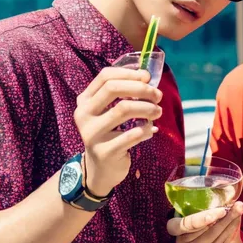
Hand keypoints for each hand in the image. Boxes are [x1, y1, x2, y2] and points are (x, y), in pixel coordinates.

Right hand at [74, 66, 162, 196]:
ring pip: (124, 109)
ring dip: (147, 108)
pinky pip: (133, 134)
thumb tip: (146, 75)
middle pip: (113, 89)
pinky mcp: (105, 151)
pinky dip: (146, 130)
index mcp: (85, 101)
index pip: (105, 76)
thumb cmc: (110, 133)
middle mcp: (84, 115)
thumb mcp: (108, 111)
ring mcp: (92, 134)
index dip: (129, 73)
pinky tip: (151, 130)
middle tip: (157, 95)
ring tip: (158, 112)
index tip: (147, 77)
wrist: (100, 168)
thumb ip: (123, 93)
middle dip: (141, 89)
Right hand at [167, 201, 242, 242]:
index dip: (202, 219)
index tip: (219, 210)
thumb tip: (217, 190)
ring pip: (217, 237)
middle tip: (238, 206)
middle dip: (225, 218)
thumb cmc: (189, 223)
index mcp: (175, 230)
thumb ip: (194, 205)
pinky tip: (237, 220)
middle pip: (208, 232)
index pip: (186, 224)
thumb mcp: (186, 213)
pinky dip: (232, 230)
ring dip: (231, 223)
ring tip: (240, 210)